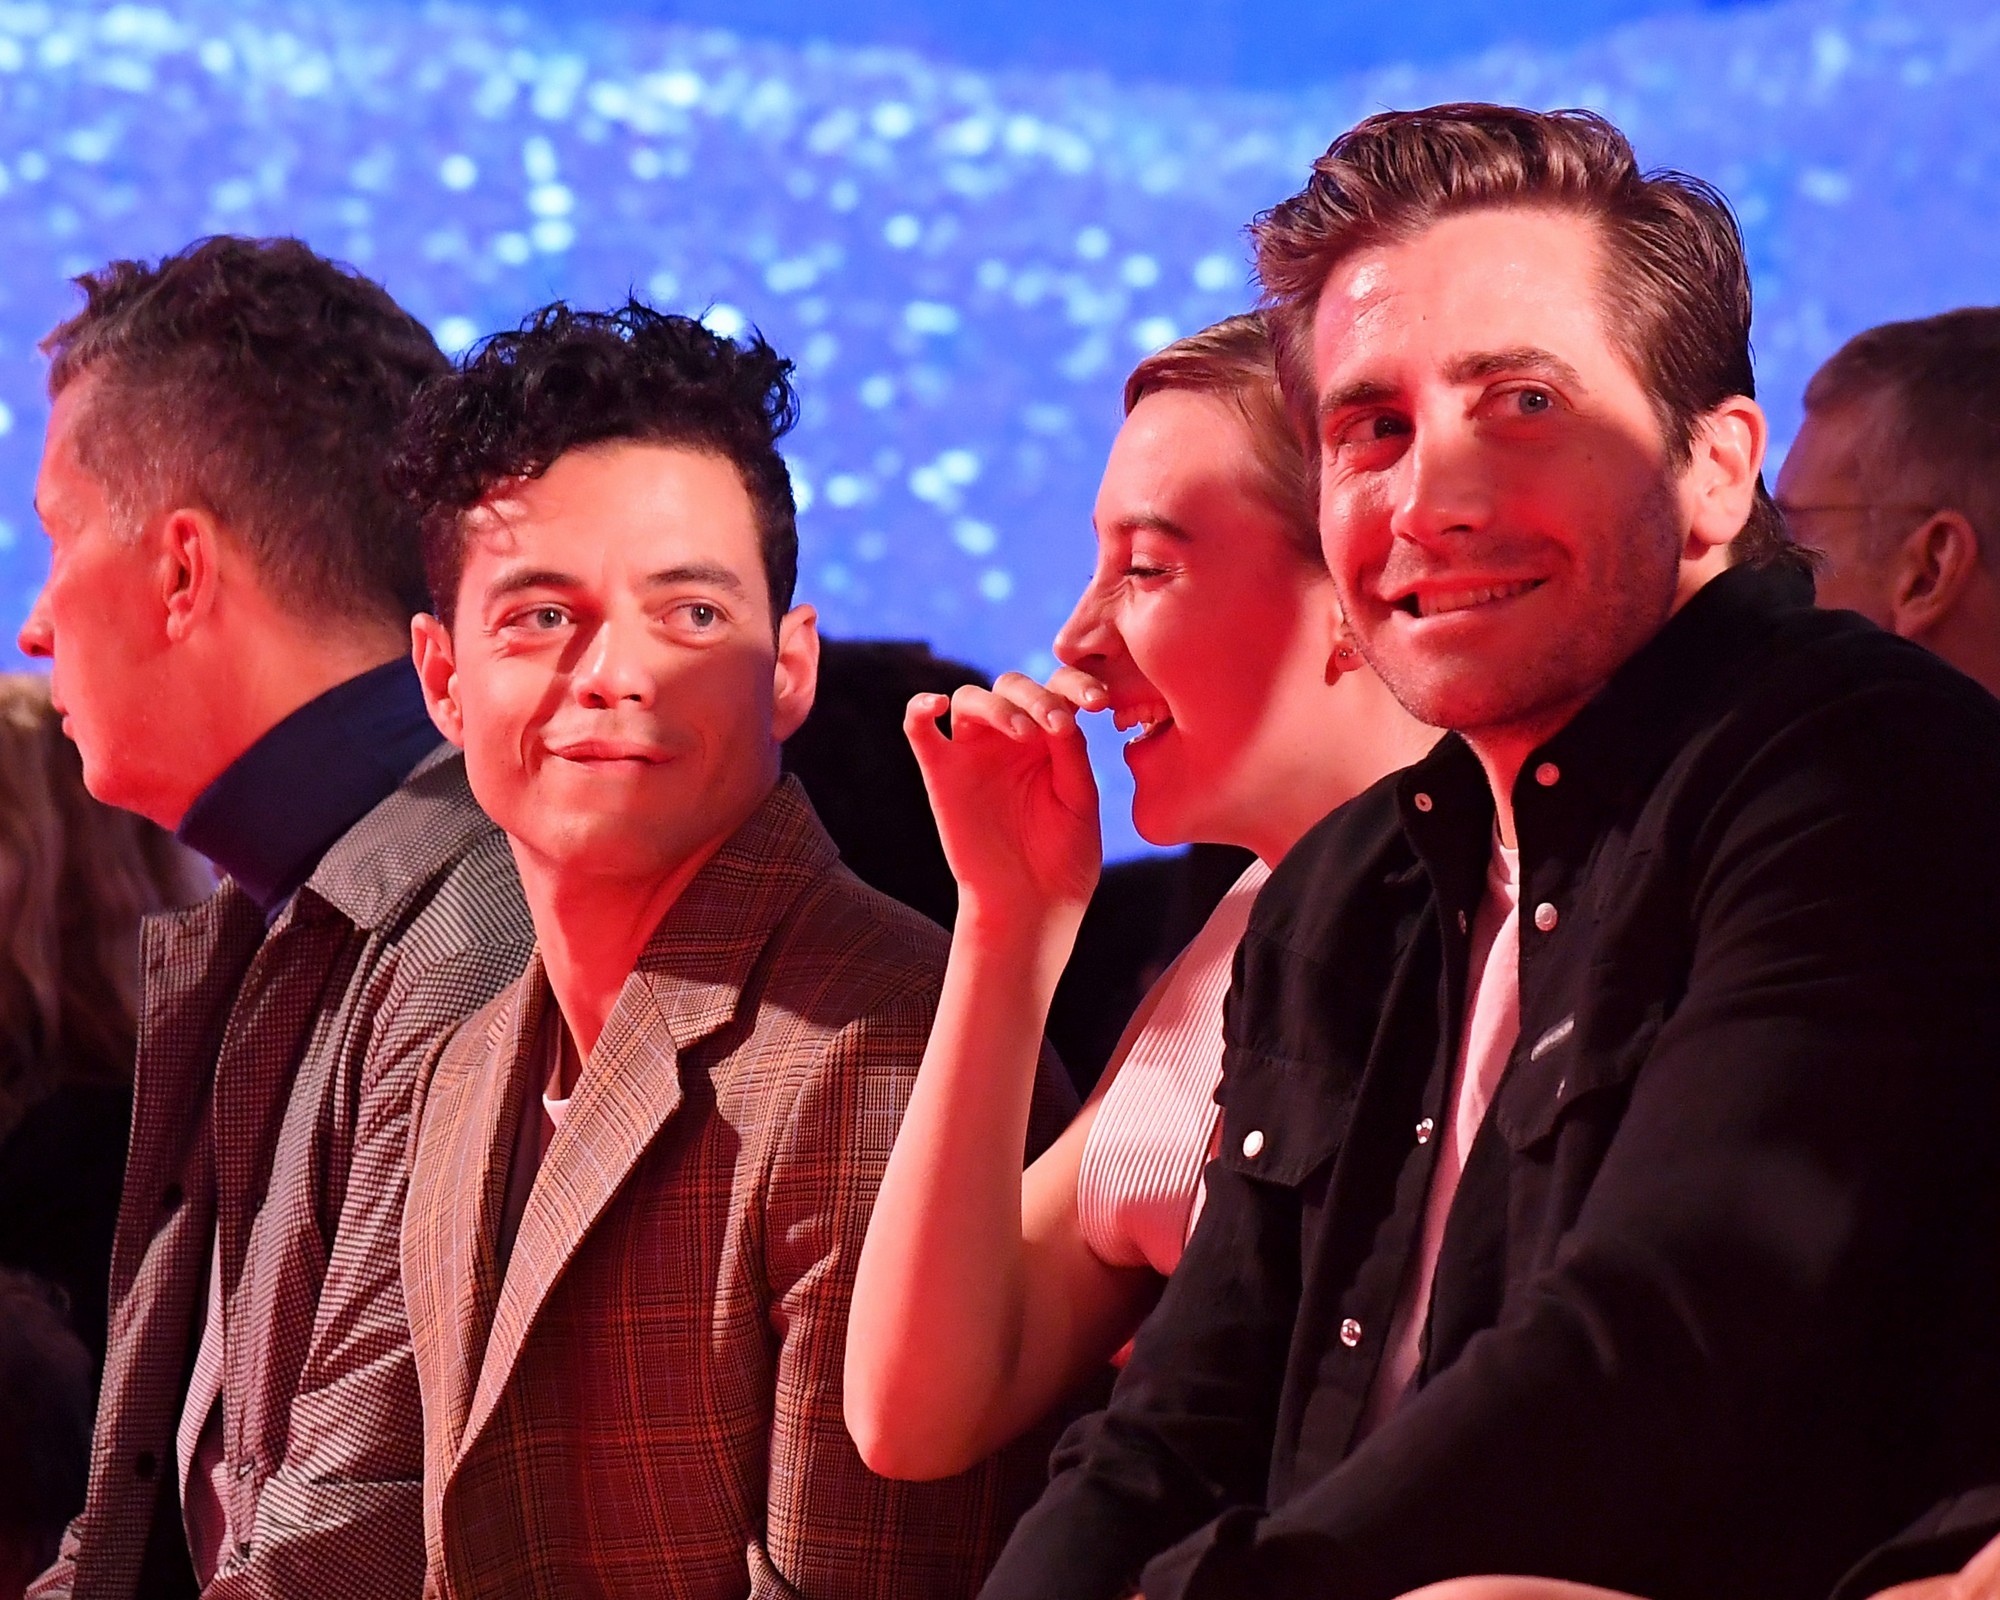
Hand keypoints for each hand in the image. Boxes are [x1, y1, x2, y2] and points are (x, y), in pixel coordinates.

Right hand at [904, 672, 1101, 936]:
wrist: (1031, 906)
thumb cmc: (1062, 858)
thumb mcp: (1079, 799)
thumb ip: (1069, 752)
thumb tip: (1058, 711)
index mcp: (1049, 738)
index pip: (1057, 688)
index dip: (1076, 683)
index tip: (1099, 702)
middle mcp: (1009, 738)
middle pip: (1012, 685)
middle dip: (1038, 697)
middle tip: (1057, 726)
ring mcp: (972, 753)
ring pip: (971, 698)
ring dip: (999, 706)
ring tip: (1025, 734)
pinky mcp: (940, 774)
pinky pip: (917, 728)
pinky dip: (919, 708)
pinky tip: (933, 705)